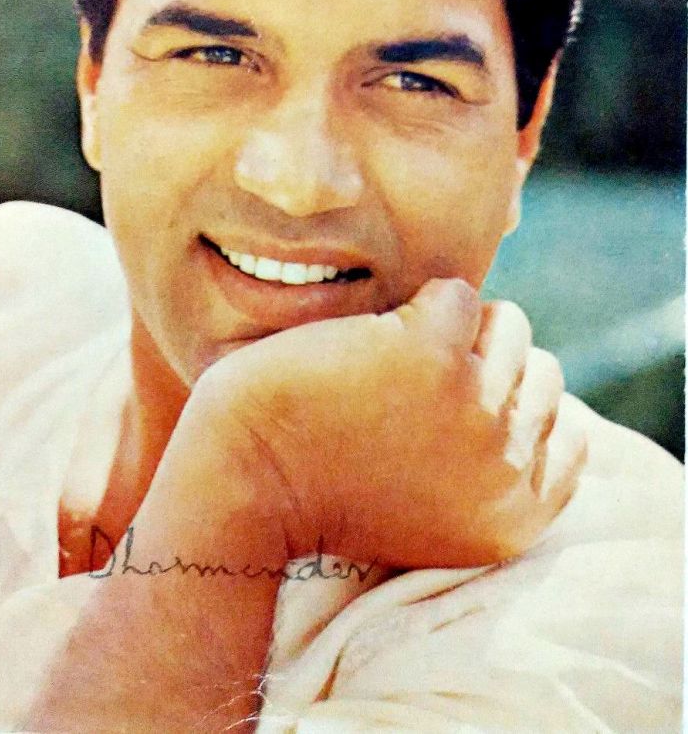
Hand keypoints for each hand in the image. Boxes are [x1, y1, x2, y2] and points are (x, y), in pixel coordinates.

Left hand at [189, 278, 586, 569]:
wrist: (247, 484)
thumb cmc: (327, 491)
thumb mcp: (437, 513)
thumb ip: (492, 471)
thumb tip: (533, 393)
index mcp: (512, 520)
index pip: (569, 438)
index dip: (520, 408)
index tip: (464, 407)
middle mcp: (506, 467)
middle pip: (541, 374)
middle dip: (489, 364)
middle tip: (420, 378)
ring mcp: (474, 405)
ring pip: (509, 327)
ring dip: (458, 328)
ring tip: (398, 354)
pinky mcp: (432, 352)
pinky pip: (459, 295)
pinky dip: (419, 305)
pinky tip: (375, 337)